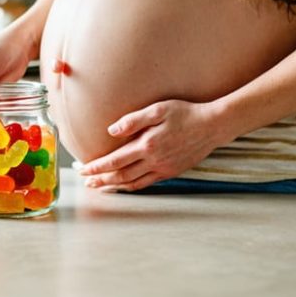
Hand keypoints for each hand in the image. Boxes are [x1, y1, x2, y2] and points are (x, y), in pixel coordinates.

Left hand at [79, 100, 227, 190]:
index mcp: (147, 145)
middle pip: (120, 176)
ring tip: (99, 187)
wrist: (212, 126)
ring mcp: (163, 169)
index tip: (83, 170)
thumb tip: (111, 131)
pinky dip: (132, 187)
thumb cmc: (185, 113)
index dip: (97, 167)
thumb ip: (133, 120)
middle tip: (86, 182)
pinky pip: (146, 183)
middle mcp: (153, 161)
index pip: (114, 160)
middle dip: (101, 179)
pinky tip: (124, 185)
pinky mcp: (171, 172)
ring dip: (113, 186)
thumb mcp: (158, 109)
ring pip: (132, 183)